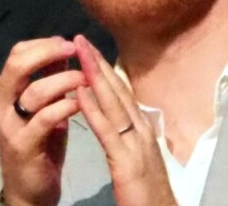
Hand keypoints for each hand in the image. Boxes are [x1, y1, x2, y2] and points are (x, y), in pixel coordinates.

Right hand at [0, 37, 85, 205]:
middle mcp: (2, 104)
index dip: (43, 43)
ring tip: (86, 78)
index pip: (17, 53)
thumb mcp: (45, 103)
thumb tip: (65, 46)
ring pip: (35, 91)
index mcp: (6, 89)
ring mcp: (11, 125)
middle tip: (74, 49)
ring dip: (65, 80)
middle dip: (48, 52)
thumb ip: (51, 76)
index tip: (68, 43)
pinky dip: (66, 106)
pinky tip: (81, 103)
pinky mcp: (23, 146)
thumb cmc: (40, 141)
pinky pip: (45, 118)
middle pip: (18, 65)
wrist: (29, 190)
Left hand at [74, 35, 176, 205]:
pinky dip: (94, 108)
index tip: (87, 49)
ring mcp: (136, 143)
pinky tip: (80, 92)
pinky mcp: (127, 162)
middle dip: (97, 62)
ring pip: (112, 101)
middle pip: (117, 88)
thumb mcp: (139, 156)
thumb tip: (121, 115)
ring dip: (94, 74)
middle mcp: (141, 128)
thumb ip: (130, 134)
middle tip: (79, 38)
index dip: (103, 69)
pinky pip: (107, 130)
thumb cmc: (149, 192)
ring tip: (78, 52)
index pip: (120, 91)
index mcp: (141, 127)